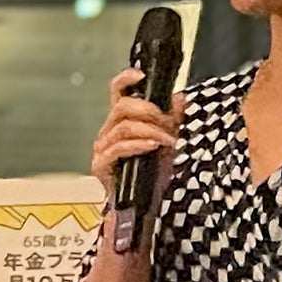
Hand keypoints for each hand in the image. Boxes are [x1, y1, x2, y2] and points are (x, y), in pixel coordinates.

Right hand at [90, 67, 185, 201]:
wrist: (145, 206)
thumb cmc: (152, 173)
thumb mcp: (168, 141)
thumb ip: (173, 119)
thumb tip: (180, 98)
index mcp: (120, 121)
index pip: (117, 92)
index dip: (126, 79)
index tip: (141, 75)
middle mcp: (108, 131)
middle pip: (122, 107)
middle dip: (149, 111)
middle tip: (168, 123)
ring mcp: (102, 148)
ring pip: (123, 127)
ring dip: (150, 130)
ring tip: (167, 140)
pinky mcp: (101, 165)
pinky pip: (119, 147)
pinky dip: (138, 144)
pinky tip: (153, 146)